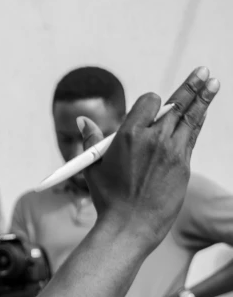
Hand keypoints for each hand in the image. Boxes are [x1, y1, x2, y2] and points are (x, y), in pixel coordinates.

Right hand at [79, 67, 218, 246]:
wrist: (130, 225)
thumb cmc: (108, 198)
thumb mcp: (93, 167)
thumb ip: (91, 140)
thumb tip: (83, 120)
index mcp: (128, 135)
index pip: (150, 102)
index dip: (152, 102)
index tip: (153, 105)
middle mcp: (152, 139)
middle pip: (175, 105)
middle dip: (191, 86)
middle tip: (204, 71)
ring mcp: (171, 151)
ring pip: (190, 117)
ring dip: (203, 97)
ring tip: (212, 81)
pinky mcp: (183, 164)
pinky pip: (193, 135)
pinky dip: (199, 119)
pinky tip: (205, 109)